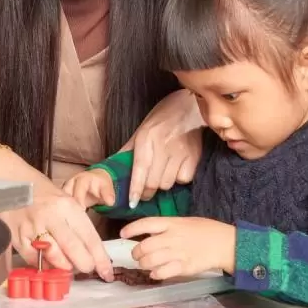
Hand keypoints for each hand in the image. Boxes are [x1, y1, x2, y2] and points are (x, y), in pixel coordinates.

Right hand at [0, 177, 114, 280]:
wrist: (12, 183)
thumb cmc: (44, 195)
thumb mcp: (66, 202)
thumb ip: (78, 226)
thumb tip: (92, 254)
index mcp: (68, 206)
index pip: (89, 236)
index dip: (100, 258)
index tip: (107, 272)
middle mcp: (51, 216)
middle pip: (73, 248)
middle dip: (84, 264)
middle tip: (87, 268)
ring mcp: (33, 227)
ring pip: (54, 256)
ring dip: (64, 266)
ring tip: (68, 265)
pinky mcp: (18, 236)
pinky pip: (34, 260)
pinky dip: (44, 265)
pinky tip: (49, 262)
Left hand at [120, 217, 235, 279]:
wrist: (225, 243)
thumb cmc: (205, 230)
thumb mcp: (185, 222)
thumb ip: (167, 227)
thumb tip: (149, 234)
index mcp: (172, 223)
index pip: (146, 223)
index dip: (131, 229)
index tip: (122, 234)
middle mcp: (172, 237)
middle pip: (144, 246)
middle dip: (136, 253)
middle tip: (137, 255)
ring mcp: (177, 253)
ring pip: (150, 261)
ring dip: (143, 264)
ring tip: (145, 265)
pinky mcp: (184, 267)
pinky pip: (162, 273)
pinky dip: (155, 274)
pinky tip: (155, 273)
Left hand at [124, 90, 203, 207]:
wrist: (190, 105)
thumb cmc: (162, 118)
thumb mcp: (141, 131)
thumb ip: (128, 151)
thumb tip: (112, 170)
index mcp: (146, 138)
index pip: (139, 170)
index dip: (135, 189)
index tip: (132, 203)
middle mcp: (163, 145)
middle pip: (153, 182)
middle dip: (147, 191)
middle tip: (145, 192)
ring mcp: (180, 151)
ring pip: (168, 183)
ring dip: (163, 184)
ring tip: (162, 174)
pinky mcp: (195, 156)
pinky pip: (184, 179)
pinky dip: (179, 179)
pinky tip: (178, 168)